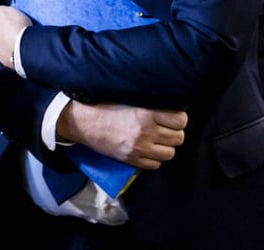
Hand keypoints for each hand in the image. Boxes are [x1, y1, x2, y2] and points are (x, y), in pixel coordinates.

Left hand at [0, 5, 32, 68]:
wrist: (23, 48)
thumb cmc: (17, 27)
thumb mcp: (8, 11)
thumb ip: (0, 11)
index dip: (5, 25)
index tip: (13, 26)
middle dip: (4, 37)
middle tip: (16, 36)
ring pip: (2, 48)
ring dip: (8, 46)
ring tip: (19, 46)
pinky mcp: (5, 64)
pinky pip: (8, 57)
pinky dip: (12, 55)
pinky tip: (19, 53)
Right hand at [58, 101, 186, 168]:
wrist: (82, 121)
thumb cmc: (104, 106)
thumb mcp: (129, 99)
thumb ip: (150, 104)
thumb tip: (170, 105)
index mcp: (146, 113)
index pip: (180, 120)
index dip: (178, 119)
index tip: (172, 117)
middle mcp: (146, 131)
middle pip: (178, 138)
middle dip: (174, 133)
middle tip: (164, 129)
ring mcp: (139, 147)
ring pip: (170, 153)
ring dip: (165, 147)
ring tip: (156, 140)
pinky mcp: (132, 159)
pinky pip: (156, 164)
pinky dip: (154, 158)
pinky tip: (146, 149)